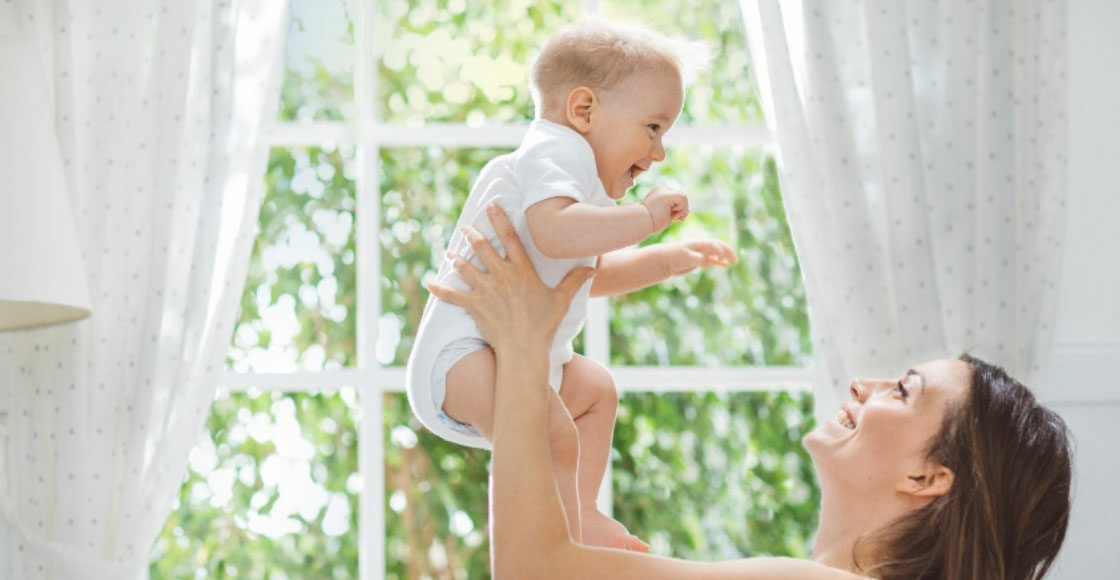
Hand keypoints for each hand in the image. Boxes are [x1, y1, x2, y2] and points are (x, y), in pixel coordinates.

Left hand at [426, 204, 595, 354]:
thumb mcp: (561, 300)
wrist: (524, 348)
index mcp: (522, 270)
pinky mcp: (474, 306)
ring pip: (466, 268)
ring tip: (450, 253)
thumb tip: (593, 269)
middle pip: (483, 248)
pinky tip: (429, 283)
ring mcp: (486, 290)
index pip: (510, 238)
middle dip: (472, 235)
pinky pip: (452, 295)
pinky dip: (440, 289)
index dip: (499, 220)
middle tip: (466, 228)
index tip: (491, 206)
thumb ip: (575, 281)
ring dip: (456, 259)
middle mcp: (502, 276)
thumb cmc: (544, 324)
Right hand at [640, 186, 688, 232]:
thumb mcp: (665, 216)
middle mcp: (661, 190)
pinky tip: (674, 215)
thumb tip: (688, 210)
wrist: (640, 223)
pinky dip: (682, 209)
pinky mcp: (666, 195)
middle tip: (676, 218)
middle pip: (682, 196)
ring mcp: (663, 191)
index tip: (675, 218)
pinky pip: (683, 198)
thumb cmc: (650, 223)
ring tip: (673, 217)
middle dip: (682, 209)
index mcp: (659, 193)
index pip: (677, 198)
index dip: (680, 208)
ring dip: (682, 210)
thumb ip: (674, 211)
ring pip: (684, 197)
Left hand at [666, 239, 737, 275]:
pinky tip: (725, 265)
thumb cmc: (674, 257)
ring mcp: (702, 254)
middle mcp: (702, 247)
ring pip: (717, 254)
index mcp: (699, 244)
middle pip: (719, 246)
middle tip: (734, 260)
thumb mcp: (685, 257)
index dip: (719, 251)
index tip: (721, 259)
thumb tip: (708, 261)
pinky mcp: (700, 261)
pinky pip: (712, 260)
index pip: (714, 245)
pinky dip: (719, 262)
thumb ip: (697, 258)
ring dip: (725, 256)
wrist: (665, 261)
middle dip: (727, 252)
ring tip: (733, 262)